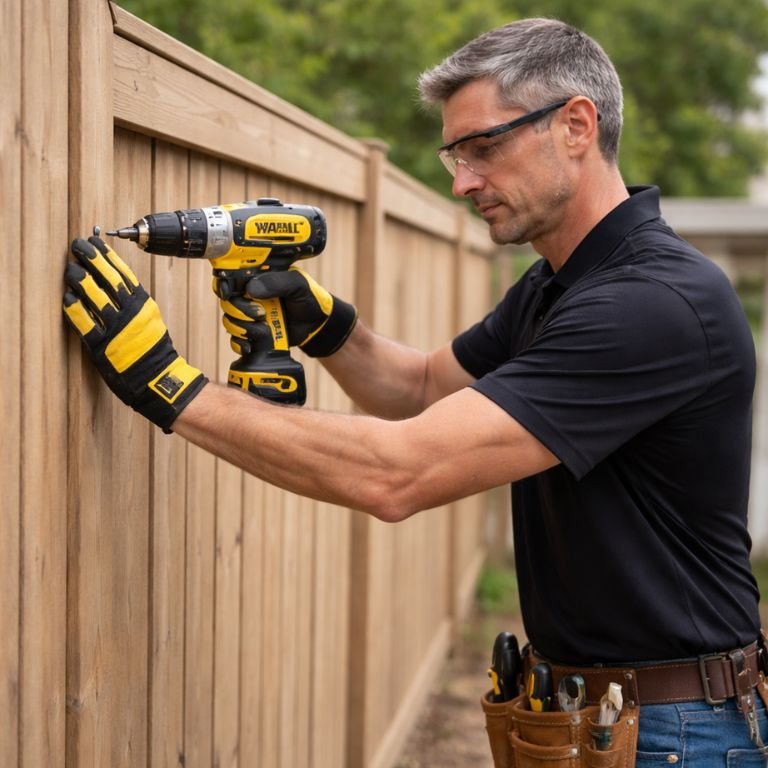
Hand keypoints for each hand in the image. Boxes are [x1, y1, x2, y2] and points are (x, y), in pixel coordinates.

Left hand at [63, 236, 207, 431]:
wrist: (158, 378)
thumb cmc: (153, 349)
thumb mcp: (150, 318)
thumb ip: (133, 300)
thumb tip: (113, 279)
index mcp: (143, 305)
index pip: (123, 273)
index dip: (107, 255)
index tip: (95, 241)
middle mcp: (131, 314)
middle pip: (109, 280)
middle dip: (92, 259)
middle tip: (78, 245)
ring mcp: (116, 330)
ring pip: (96, 298)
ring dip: (81, 281)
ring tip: (70, 268)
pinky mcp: (103, 347)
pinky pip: (86, 324)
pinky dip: (75, 310)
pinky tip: (67, 298)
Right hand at [215, 267, 356, 357]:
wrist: (318, 324)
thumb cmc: (309, 299)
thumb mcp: (298, 284)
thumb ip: (277, 282)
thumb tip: (251, 289)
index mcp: (257, 279)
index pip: (231, 280)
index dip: (226, 287)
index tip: (234, 295)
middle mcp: (249, 297)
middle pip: (227, 303)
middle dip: (239, 310)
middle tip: (260, 314)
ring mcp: (250, 316)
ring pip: (229, 322)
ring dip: (243, 327)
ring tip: (264, 328)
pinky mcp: (253, 334)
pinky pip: (236, 340)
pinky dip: (241, 343)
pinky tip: (252, 344)